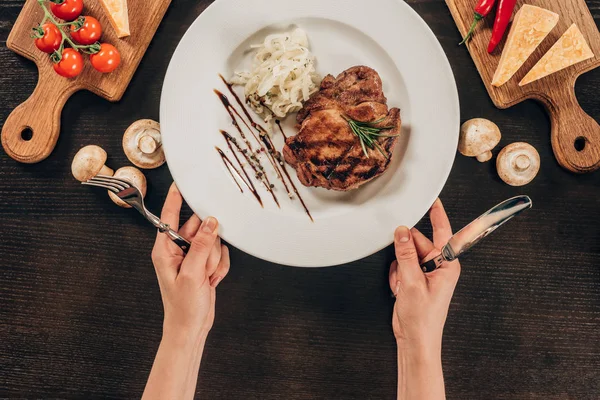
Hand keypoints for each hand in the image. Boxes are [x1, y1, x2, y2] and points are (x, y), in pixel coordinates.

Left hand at [151, 183, 229, 339]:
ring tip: (206, 277)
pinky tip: (211, 280)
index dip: (176, 198)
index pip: (169, 217)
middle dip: (207, 246)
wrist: (191, 328)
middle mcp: (177, 250)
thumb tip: (211, 222)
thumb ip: (201, 245)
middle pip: (199, 228)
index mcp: (165, 250)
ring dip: (213, 259)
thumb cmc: (183, 307)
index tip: (181, 181)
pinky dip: (219, 266)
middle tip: (203, 264)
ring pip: (213, 241)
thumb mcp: (191, 274)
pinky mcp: (203, 263)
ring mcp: (191, 256)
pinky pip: (219, 253)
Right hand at [389, 198, 459, 351]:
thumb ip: (405, 254)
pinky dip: (397, 277)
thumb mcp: (411, 282)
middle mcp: (439, 266)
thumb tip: (401, 231)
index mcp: (447, 265)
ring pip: (406, 254)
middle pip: (417, 242)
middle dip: (405, 253)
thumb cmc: (423, 319)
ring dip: (399, 268)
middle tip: (402, 268)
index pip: (443, 232)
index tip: (432, 198)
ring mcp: (426, 273)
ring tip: (402, 286)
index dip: (437, 214)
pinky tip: (399, 290)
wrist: (415, 340)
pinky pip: (401, 267)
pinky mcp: (415, 279)